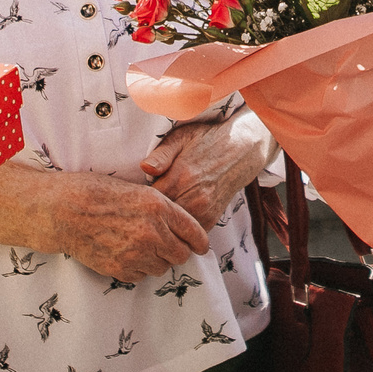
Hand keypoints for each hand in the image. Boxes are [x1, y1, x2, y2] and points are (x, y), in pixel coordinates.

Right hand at [49, 173, 212, 281]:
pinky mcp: (121, 269)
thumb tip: (181, 226)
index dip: (199, 242)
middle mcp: (152, 233)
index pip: (195, 233)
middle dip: (176, 251)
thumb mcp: (137, 190)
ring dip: (156, 260)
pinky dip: (137, 268)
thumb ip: (162, 209)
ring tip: (139, 246)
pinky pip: (140, 275)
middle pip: (181, 255)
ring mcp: (137, 253)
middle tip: (165, 245)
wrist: (64, 210)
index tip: (199, 246)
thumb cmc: (97, 193)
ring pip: (162, 268)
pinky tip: (124, 252)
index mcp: (159, 208)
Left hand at [141, 113, 273, 233]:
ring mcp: (204, 211)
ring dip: (163, 225)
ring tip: (153, 217)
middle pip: (160, 219)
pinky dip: (178, 229)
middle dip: (149, 217)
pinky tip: (171, 219)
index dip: (138, 202)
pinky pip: (188, 233)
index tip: (131, 199)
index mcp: (180, 177)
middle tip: (139, 211)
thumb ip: (160, 155)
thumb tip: (143, 168)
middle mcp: (193, 198)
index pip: (149, 201)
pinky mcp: (212, 219)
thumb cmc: (205, 140)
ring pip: (174, 230)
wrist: (241, 150)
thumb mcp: (180, 138)